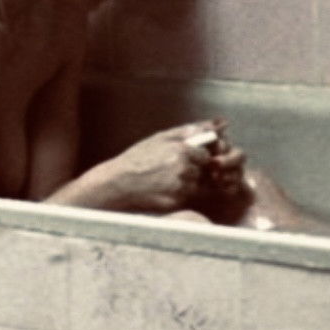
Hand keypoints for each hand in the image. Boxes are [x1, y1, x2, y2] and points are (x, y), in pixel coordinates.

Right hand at [99, 121, 242, 212]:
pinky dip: (178, 195)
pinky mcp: (175, 203)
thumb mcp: (160, 138)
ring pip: (195, 185)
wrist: (117, 184)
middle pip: (202, 171)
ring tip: (164, 180)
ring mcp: (180, 187)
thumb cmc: (137, 158)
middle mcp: (183, 169)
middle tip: (170, 170)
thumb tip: (212, 126)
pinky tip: (161, 190)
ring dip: (186, 183)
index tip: (184, 157)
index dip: (196, 156)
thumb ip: (187, 131)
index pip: (205, 154)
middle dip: (192, 170)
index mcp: (181, 150)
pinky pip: (186, 198)